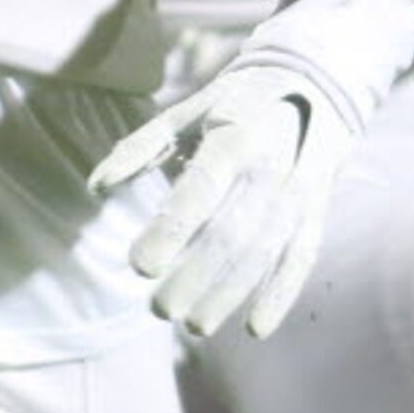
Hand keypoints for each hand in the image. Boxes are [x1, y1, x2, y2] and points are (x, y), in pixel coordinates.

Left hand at [88, 62, 358, 340]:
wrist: (315, 83)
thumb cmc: (231, 103)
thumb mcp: (185, 111)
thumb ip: (140, 147)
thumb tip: (97, 187)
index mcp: (231, 138)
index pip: (199, 192)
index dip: (170, 231)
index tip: (138, 266)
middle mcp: (269, 168)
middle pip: (231, 233)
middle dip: (194, 276)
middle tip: (158, 309)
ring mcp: (298, 192)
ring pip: (263, 254)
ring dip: (229, 295)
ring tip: (194, 326)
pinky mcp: (316, 212)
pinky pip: (300, 259)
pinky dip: (280, 296)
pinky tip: (254, 329)